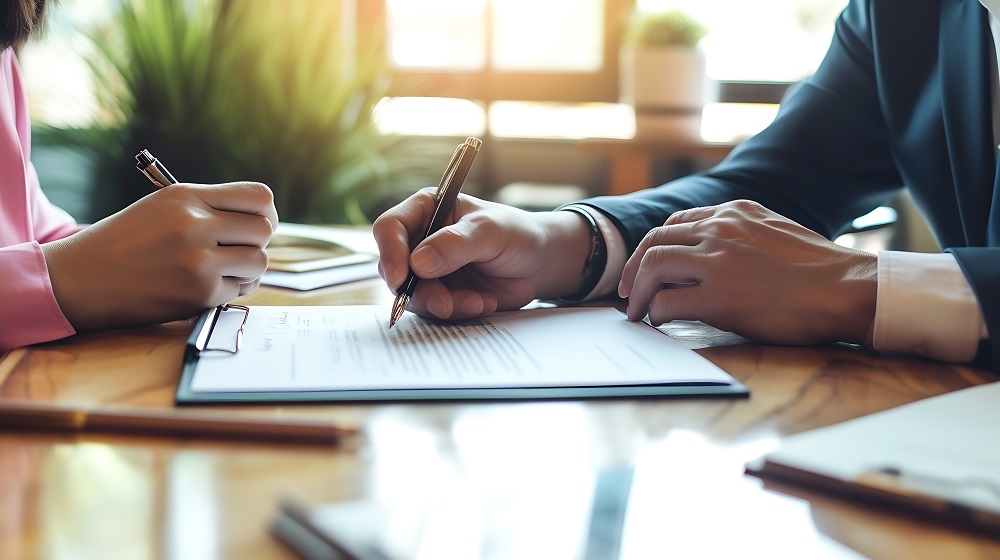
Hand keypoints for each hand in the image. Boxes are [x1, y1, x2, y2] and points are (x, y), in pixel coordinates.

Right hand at [41, 182, 277, 330]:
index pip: (258, 196)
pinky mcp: (199, 293)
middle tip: (236, 251)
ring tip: (223, 270)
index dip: (266, 212)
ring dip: (247, 269)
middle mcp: (195, 224)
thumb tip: (263, 219)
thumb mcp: (163, 208)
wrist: (80, 279)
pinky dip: (228, 290)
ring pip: (259, 261)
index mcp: (186, 196)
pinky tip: (204, 287)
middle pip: (264, 229)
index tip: (256, 224)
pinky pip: (239, 290)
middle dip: (255, 242)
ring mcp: (198, 260)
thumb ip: (209, 207)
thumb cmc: (125, 243)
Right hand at [373, 188, 593, 319]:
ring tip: (476, 302)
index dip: (390, 253)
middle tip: (445, 303)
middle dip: (419, 291)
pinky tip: (483, 303)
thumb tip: (419, 263)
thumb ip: (455, 244)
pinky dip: (458, 311)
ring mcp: (430, 270)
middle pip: (396, 268)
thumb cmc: (517, 234)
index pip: (390, 228)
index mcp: (426, 210)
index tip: (402, 278)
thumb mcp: (490, 231)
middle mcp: (421, 240)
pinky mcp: (442, 294)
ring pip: (413, 295)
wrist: (540, 263)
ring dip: (442, 304)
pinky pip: (435, 310)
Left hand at [619, 200, 877, 344]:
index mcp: (735, 212)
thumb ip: (741, 235)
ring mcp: (719, 261)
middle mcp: (721, 229)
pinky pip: (667, 301)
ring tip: (637, 311)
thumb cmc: (820, 270)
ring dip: (638, 291)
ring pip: (653, 266)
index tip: (645, 266)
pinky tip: (660, 321)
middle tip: (628, 292)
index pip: (676, 223)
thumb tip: (710, 254)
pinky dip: (655, 312)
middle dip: (634, 268)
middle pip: (656, 241)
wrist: (849, 290)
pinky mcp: (720, 297)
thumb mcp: (775, 232)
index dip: (654, 247)